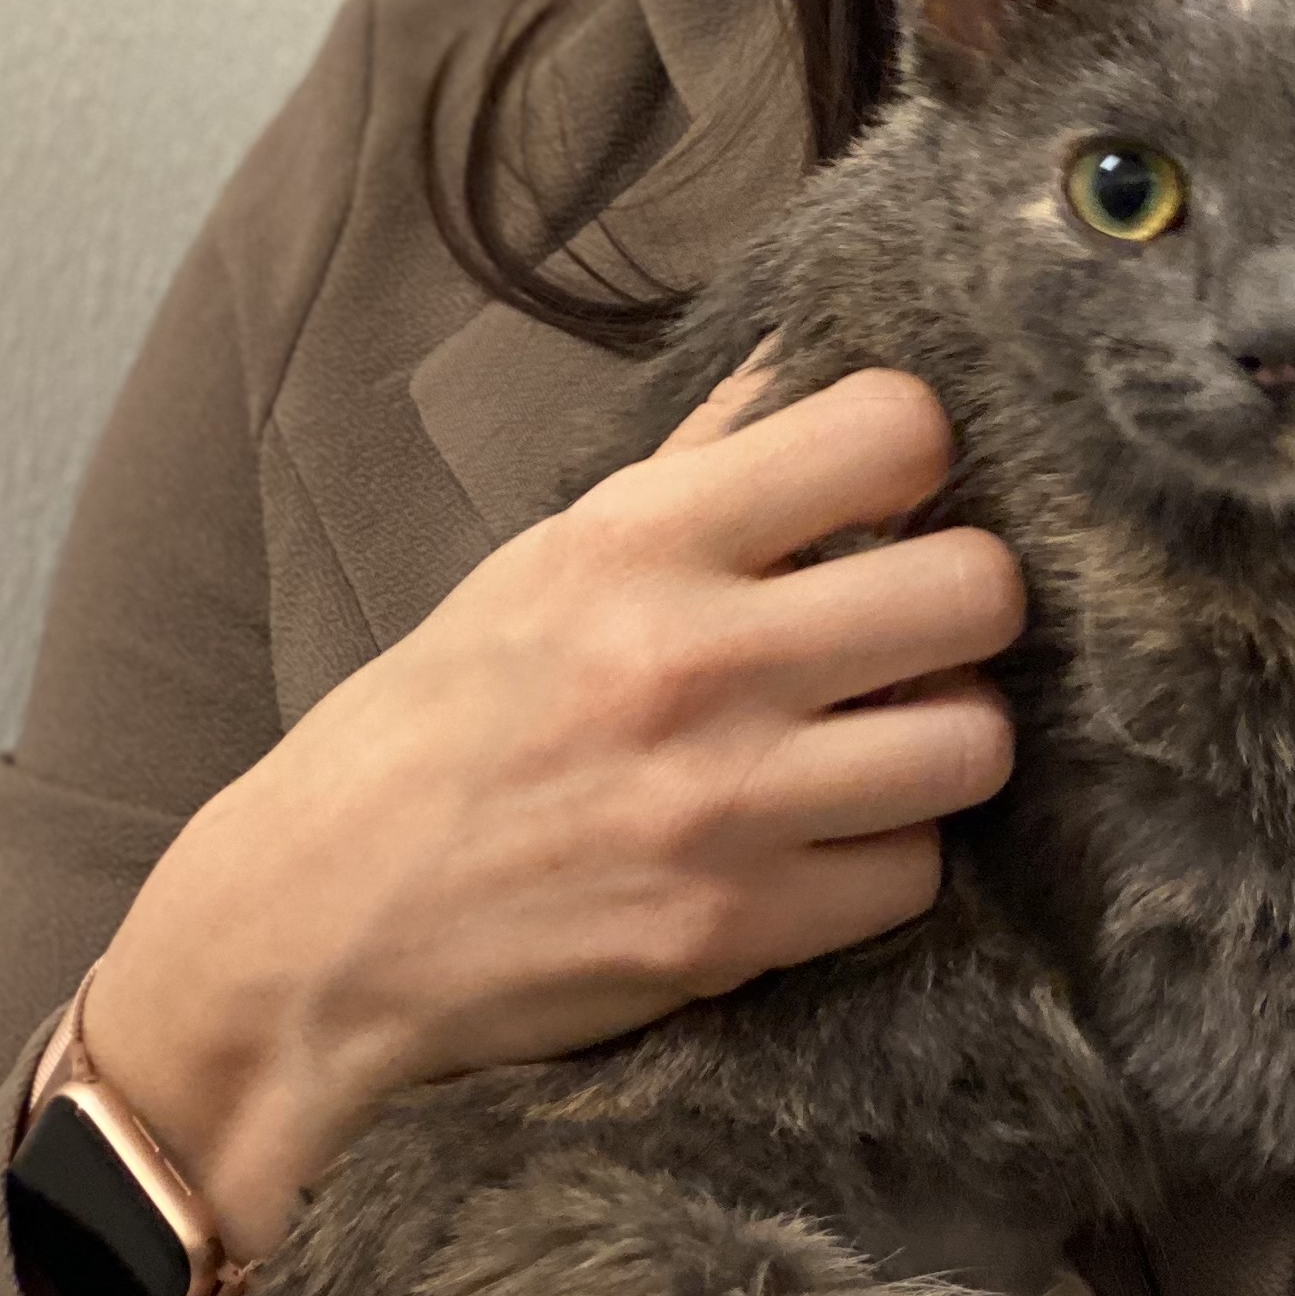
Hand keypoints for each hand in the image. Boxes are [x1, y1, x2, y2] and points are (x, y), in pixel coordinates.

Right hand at [77, 356, 1025, 1253]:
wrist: (319, 924)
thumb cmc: (436, 725)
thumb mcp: (545, 560)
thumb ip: (694, 469)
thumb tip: (801, 363)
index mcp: (639, 538)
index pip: (891, 431)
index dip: (919, 457)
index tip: (896, 494)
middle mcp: (694, 658)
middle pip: (975, 590)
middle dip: (966, 604)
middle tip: (920, 627)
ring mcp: (724, 802)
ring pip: (975, 742)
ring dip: (946, 739)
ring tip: (886, 737)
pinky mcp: (736, 932)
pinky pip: (915, 872)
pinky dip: (885, 859)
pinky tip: (826, 839)